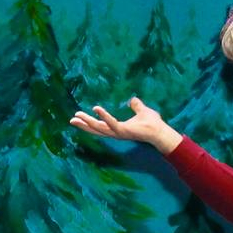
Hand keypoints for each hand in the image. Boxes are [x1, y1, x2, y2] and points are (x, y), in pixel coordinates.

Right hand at [69, 97, 183, 153]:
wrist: (160, 131)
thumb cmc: (153, 123)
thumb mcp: (142, 111)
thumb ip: (136, 106)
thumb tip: (133, 99)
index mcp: (118, 128)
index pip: (101, 126)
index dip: (89, 122)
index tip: (78, 117)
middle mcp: (117, 132)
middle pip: (96, 129)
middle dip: (84, 125)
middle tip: (72, 119)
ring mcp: (119, 133)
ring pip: (100, 128)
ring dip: (88, 122)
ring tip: (78, 115)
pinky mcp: (124, 131)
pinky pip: (111, 124)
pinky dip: (104, 116)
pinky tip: (96, 109)